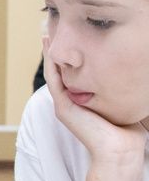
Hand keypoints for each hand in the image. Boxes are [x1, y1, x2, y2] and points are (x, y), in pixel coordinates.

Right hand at [42, 37, 145, 164]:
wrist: (120, 150)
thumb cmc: (127, 131)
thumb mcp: (122, 102)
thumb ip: (119, 90)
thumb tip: (133, 71)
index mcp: (80, 101)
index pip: (71, 73)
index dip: (68, 56)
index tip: (71, 37)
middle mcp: (69, 101)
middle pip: (59, 70)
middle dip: (56, 51)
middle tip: (52, 30)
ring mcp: (63, 104)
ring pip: (53, 73)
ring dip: (49, 54)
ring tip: (47, 35)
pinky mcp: (63, 107)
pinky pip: (54, 80)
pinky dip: (50, 64)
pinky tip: (50, 50)